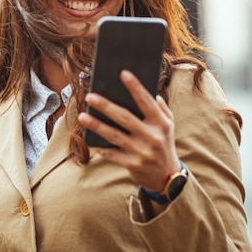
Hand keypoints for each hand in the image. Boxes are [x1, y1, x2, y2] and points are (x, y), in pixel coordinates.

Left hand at [78, 70, 180, 193]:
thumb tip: (152, 93)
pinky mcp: (132, 164)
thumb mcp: (169, 126)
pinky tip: (88, 140)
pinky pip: (111, 154)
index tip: (123, 73)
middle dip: (106, 106)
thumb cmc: (164, 145)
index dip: (135, 87)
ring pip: (114, 135)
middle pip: (125, 117)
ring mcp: (141, 151)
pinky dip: (99, 147)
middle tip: (90, 96)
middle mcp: (152, 136)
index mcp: (161, 123)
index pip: (146, 101)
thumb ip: (162, 109)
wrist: (166, 177)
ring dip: (96, 125)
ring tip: (82, 116)